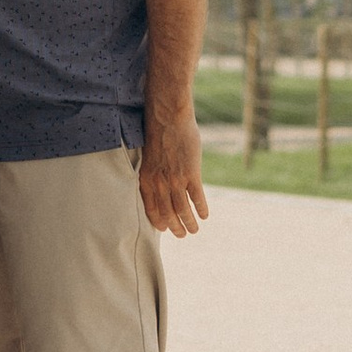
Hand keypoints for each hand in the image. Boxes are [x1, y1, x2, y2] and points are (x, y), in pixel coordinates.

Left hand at [137, 110, 207, 237]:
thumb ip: (154, 173)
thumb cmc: (158, 133)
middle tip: (182, 234)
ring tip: (194, 230)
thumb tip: (162, 185)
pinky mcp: (191, 174)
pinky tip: (204, 215)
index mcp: (147, 179)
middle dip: (175, 227)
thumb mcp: (149, 157)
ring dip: (190, 223)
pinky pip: (197, 198)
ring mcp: (176, 180)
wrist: (168, 117)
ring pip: (183, 210)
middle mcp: (160, 183)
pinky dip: (201, 209)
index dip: (158, 221)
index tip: (165, 228)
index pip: (151, 209)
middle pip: (168, 213)